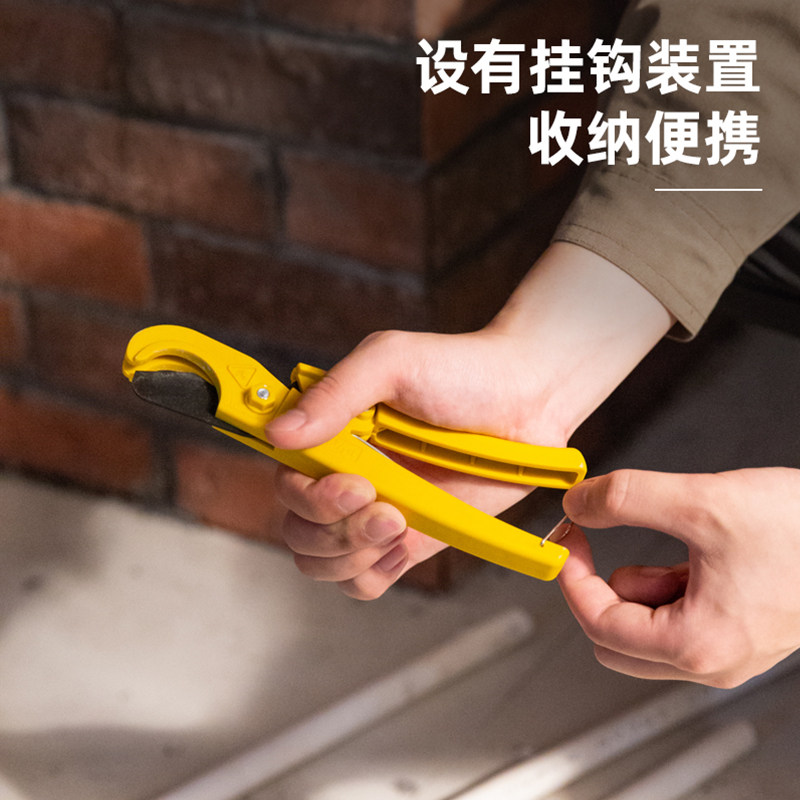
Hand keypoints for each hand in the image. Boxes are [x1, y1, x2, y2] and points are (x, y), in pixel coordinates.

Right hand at [267, 244, 672, 599]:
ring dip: (353, 552)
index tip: (356, 482)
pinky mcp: (407, 540)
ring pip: (322, 561)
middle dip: (334, 527)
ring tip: (400, 521)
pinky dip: (372, 574)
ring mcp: (374, 511)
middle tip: (384, 504)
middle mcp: (345, 474)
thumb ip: (335, 394)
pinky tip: (402, 544)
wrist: (526, 399)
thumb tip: (278, 433)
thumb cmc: (461, 369)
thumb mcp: (391, 361)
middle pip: (297, 528)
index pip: (285, 479)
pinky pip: (363, 581)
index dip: (307, 495)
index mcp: (332, 432)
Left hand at [558, 467, 799, 686]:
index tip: (568, 539)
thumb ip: (626, 499)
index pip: (598, 624)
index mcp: (696, 644)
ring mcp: (726, 649)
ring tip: (678, 540)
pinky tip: (695, 549)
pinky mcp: (738, 630)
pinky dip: (668, 581)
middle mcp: (710, 660)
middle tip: (595, 537)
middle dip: (598, 585)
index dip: (571, 577)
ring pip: (645, 626)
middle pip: (614, 639)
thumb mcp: (701, 502)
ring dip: (639, 581)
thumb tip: (577, 503)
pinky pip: (678, 614)